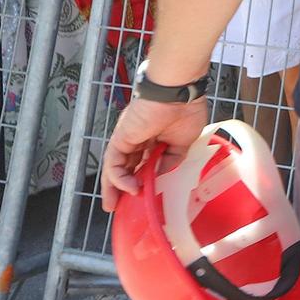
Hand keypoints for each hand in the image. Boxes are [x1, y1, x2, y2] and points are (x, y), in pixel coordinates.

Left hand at [100, 96, 209, 211]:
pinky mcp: (120, 138)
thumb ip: (172, 159)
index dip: (142, 179)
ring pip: (115, 167)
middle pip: (125, 167)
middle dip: (121, 187)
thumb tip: (161, 172)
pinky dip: (120, 177)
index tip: (145, 194)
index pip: (143, 163)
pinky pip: (115, 162)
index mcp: (155, 138)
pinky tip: (131, 188)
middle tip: (118, 206)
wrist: (177, 93)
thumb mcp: (184, 143)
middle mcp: (138, 139)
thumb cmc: (186, 110)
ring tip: (115, 205)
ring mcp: (128, 139)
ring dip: (114, 187)